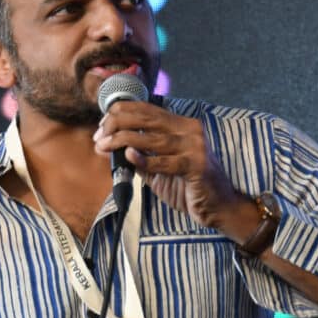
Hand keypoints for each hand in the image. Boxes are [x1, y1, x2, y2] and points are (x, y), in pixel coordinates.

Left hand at [93, 101, 252, 232]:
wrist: (218, 207)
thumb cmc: (189, 187)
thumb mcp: (159, 169)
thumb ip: (140, 156)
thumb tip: (111, 147)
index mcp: (181, 125)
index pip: (147, 109)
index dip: (121, 113)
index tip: (102, 125)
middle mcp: (189, 130)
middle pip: (147, 119)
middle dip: (117, 124)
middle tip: (99, 135)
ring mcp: (195, 147)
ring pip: (153, 138)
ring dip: (123, 140)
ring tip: (104, 145)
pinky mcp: (197, 166)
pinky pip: (166, 162)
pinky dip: (146, 159)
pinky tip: (130, 156)